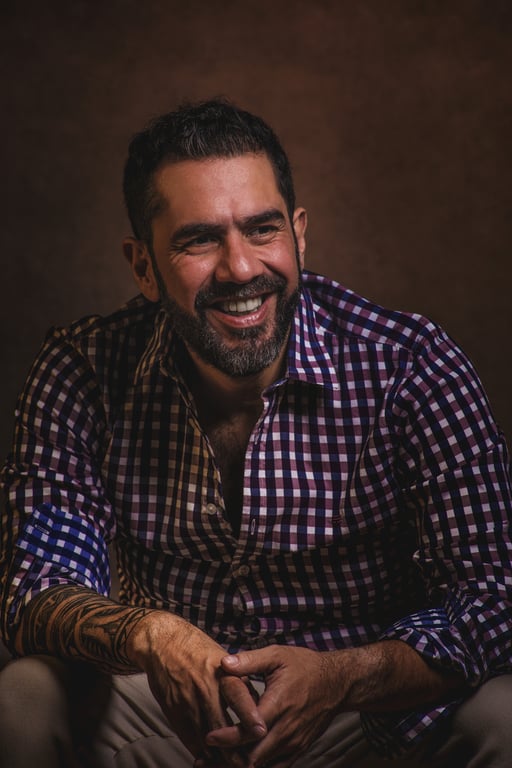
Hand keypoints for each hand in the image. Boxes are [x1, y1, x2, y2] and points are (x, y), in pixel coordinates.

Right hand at [127, 612, 266, 764]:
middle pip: (223, 726)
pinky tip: (210, 757)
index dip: (250, 715)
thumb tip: (258, 705)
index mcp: (223, 673)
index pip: (239, 696)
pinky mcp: (174, 712)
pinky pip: (190, 739)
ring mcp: (188, 702)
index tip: (262, 731)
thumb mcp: (224, 660)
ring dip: (219, 755)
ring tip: (230, 764)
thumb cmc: (198, 651)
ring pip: (206, 738)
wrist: (163, 644)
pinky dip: (201, 752)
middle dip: (236, 748)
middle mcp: (206, 689)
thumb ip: (240, 683)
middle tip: (248, 763)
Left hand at [206, 645, 343, 767]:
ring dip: (241, 763)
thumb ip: (250, 660)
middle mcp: (287, 729)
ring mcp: (294, 742)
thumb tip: (224, 663)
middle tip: (205, 755)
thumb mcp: (277, 655)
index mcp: (279, 704)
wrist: (336, 682)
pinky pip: (276, 767)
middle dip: (229, 758)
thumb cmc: (305, 666)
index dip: (228, 738)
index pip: (250, 731)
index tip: (209, 737)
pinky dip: (258, 766)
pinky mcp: (298, 749)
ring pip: (263, 765)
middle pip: (254, 756)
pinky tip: (242, 760)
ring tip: (217, 761)